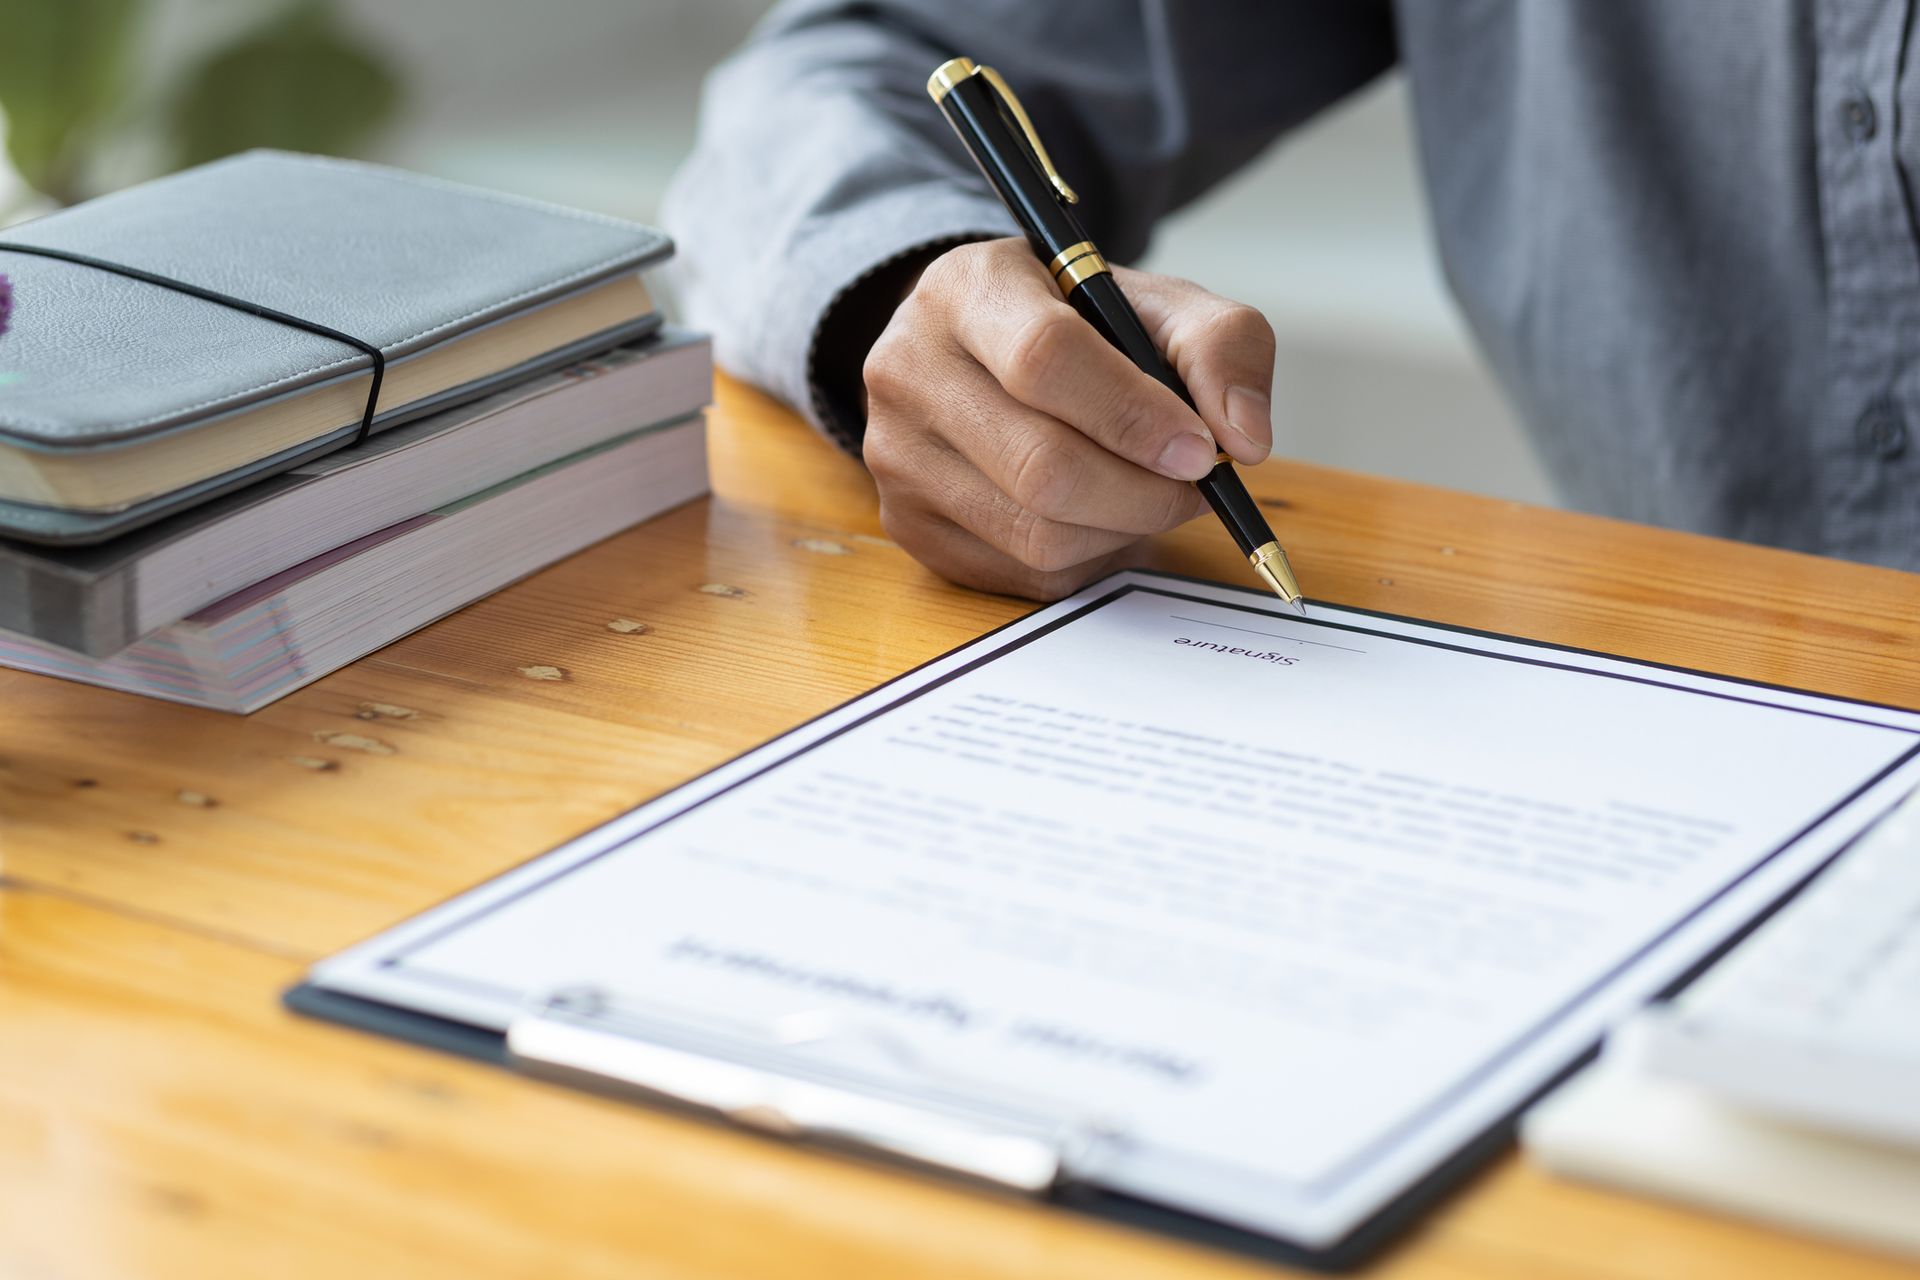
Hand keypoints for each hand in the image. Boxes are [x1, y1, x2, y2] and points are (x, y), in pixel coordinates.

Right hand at [861, 238, 1275, 599]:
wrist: (984, 353)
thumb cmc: (1078, 326)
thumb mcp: (1155, 303)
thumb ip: (1222, 346)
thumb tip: (1244, 439)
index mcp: (966, 289)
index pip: (1045, 360)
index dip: (1134, 416)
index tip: (1199, 450)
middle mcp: (909, 368)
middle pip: (1042, 466)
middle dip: (1143, 493)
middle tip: (1192, 486)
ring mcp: (896, 454)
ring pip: (1034, 533)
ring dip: (1122, 531)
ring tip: (1150, 496)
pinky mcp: (906, 523)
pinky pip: (1020, 572)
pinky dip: (1086, 559)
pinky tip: (1101, 519)